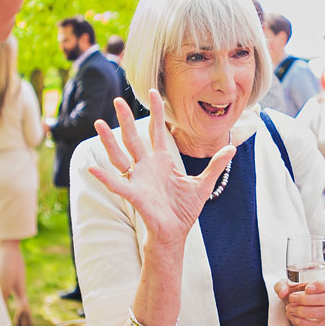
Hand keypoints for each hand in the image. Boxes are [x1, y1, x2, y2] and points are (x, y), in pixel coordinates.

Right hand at [88, 89, 235, 248]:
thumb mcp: (203, 184)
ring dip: (109, 141)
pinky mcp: (135, 195)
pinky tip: (92, 168)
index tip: (153, 92)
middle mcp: (147, 167)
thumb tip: (232, 148)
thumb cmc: (184, 210)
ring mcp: (139, 179)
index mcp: (162, 161)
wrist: (175, 233)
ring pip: (121, 156)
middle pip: (134, 138)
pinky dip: (105, 177)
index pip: (157, 131)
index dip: (156, 112)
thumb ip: (215, 165)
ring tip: (98, 123)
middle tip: (117, 100)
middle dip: (126, 119)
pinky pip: (117, 184)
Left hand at [275, 272, 324, 325]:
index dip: (323, 284)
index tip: (307, 288)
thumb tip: (282, 292)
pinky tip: (293, 317)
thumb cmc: (300, 291)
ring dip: (305, 311)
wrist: (305, 307)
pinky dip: (303, 322)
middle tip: (292, 298)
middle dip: (308, 299)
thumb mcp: (289, 284)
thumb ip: (283, 286)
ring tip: (290, 308)